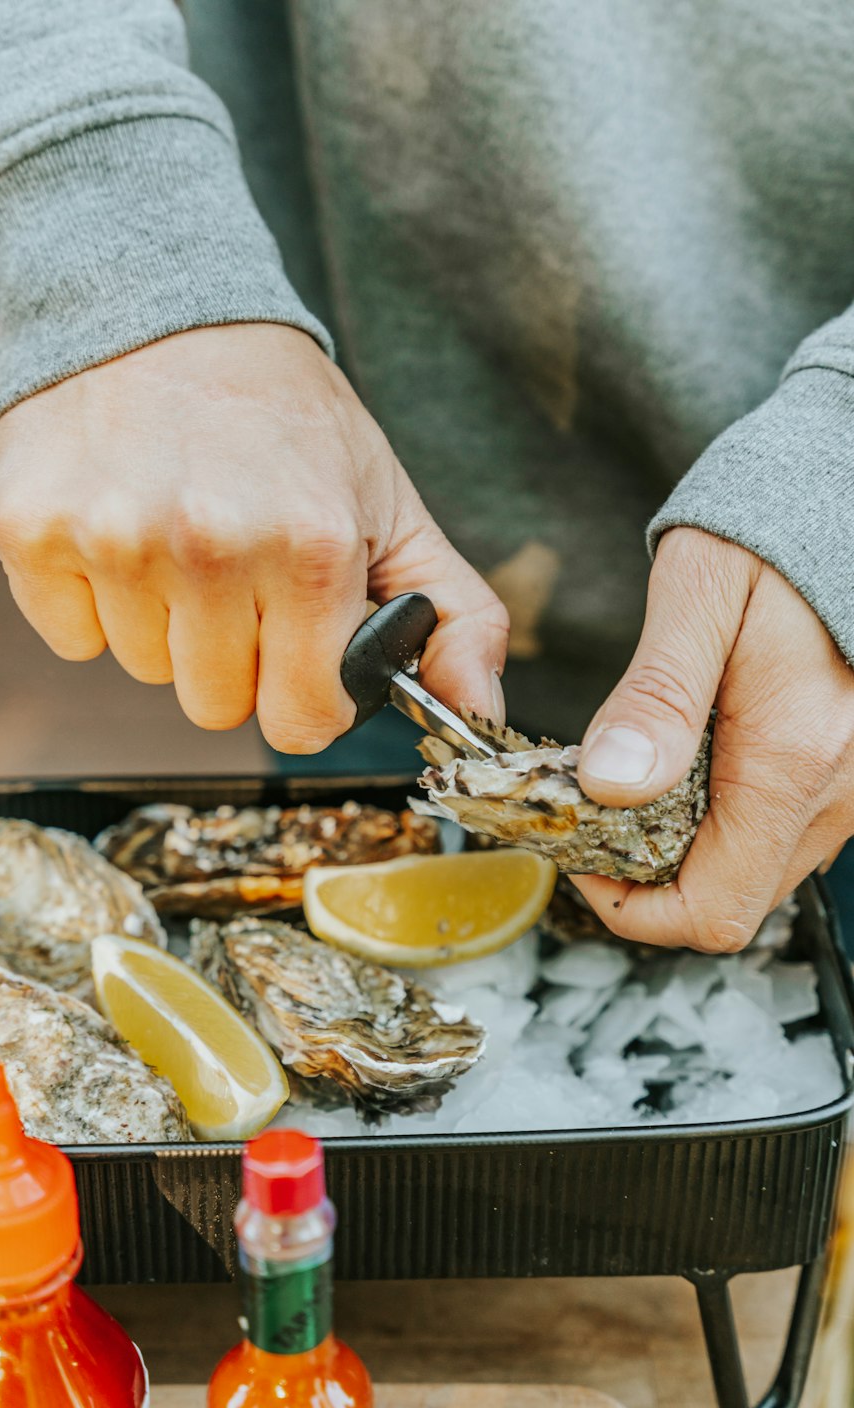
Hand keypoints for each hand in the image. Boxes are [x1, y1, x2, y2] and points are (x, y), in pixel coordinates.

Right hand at [0, 324, 507, 752]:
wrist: (154, 306)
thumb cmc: (282, 419)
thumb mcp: (388, 503)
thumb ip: (455, 614)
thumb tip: (480, 713)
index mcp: (311, 548)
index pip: (303, 720)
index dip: (303, 689)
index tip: (296, 638)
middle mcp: (209, 547)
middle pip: (217, 706)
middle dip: (233, 654)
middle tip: (234, 565)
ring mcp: (113, 539)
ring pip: (144, 673)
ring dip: (163, 623)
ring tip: (175, 529)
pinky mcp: (33, 532)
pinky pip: (71, 639)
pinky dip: (91, 600)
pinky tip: (116, 523)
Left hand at [573, 527, 853, 950]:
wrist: (843, 498)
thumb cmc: (771, 533)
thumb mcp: (697, 595)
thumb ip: (657, 697)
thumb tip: (609, 785)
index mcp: (796, 758)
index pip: (710, 908)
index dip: (629, 906)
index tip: (580, 852)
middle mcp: (841, 789)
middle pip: (730, 900)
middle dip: (650, 875)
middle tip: (595, 812)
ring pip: (758, 870)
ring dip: (689, 846)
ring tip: (641, 775)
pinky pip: (785, 830)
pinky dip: (729, 817)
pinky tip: (696, 758)